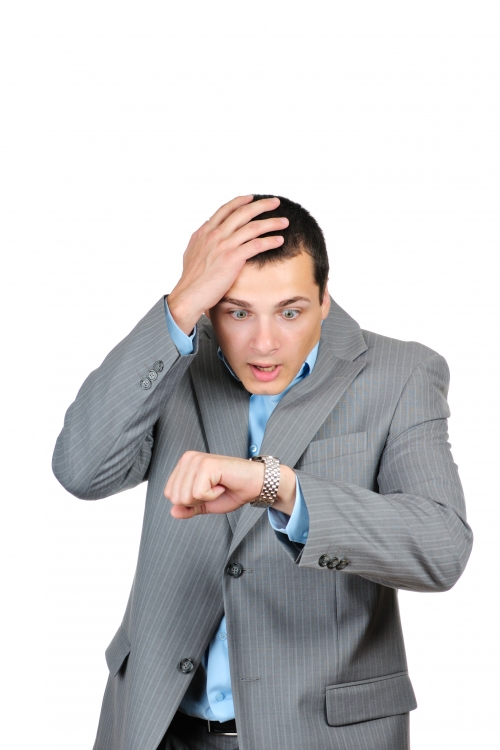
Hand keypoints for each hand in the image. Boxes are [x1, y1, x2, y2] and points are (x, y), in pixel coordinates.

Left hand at [165, 451, 296, 518]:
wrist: (254, 485)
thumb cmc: (231, 490)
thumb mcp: (205, 503)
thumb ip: (188, 508)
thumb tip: (173, 512)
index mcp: (184, 465)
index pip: (170, 494)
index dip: (190, 501)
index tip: (207, 492)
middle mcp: (188, 459)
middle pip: (175, 497)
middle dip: (196, 501)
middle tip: (213, 490)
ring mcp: (197, 460)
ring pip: (185, 496)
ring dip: (205, 498)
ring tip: (217, 486)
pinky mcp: (207, 465)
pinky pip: (198, 493)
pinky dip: (212, 495)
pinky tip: (221, 485)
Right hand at [167, 195, 288, 333]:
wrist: (189, 294)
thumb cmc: (191, 279)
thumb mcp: (191, 252)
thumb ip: (200, 239)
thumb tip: (205, 228)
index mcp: (205, 232)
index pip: (225, 210)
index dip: (240, 201)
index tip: (252, 197)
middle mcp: (215, 235)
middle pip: (243, 213)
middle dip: (262, 205)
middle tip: (275, 202)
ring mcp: (224, 245)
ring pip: (253, 227)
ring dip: (272, 223)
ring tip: (284, 222)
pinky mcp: (233, 258)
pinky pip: (256, 245)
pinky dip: (270, 241)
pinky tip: (279, 240)